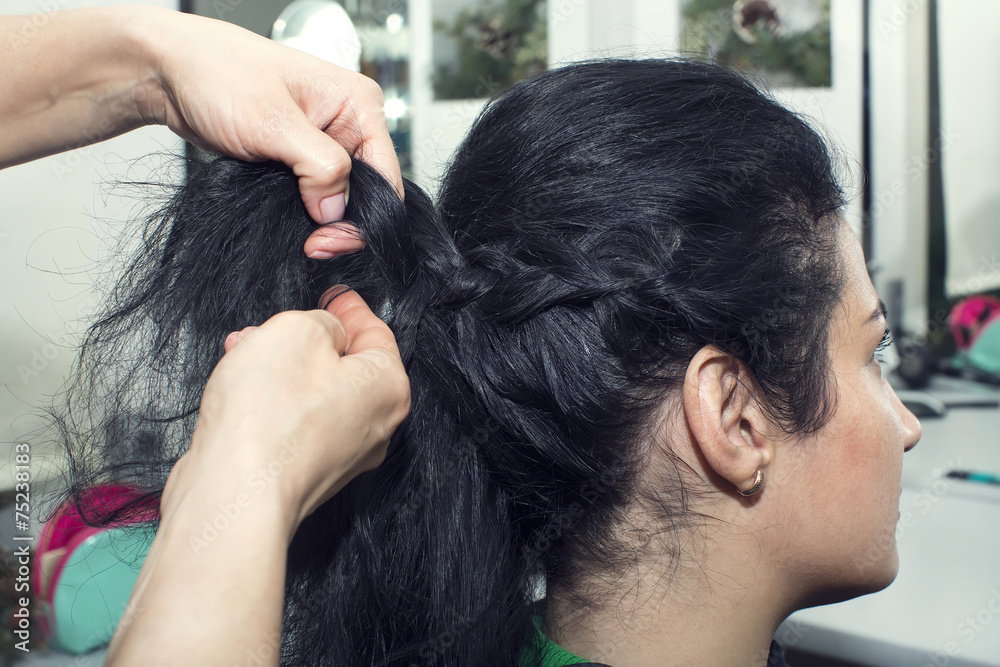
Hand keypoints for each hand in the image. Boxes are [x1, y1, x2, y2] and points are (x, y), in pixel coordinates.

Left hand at [144, 10, 401, 255]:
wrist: (172, 72)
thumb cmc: (219, 73)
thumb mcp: (274, 122)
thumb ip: (319, 166)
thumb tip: (336, 210)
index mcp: (358, 106)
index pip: (385, 176)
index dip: (363, 214)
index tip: (327, 239)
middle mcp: (347, 125)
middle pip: (366, 194)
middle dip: (341, 224)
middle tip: (313, 246)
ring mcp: (324, 144)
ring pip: (339, 201)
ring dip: (321, 224)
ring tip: (300, 239)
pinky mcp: (298, 161)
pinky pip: (314, 198)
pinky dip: (304, 217)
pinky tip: (290, 226)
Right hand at [162, 288, 409, 532]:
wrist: (233, 492)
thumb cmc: (269, 416)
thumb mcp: (298, 331)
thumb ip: (322, 321)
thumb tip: (325, 334)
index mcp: (389, 388)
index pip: (377, 333)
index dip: (351, 308)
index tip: (337, 294)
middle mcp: (375, 427)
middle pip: (347, 366)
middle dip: (308, 339)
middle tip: (278, 323)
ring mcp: (342, 456)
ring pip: (317, 394)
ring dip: (283, 368)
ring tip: (246, 349)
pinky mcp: (306, 474)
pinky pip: (296, 423)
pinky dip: (274, 400)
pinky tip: (243, 387)